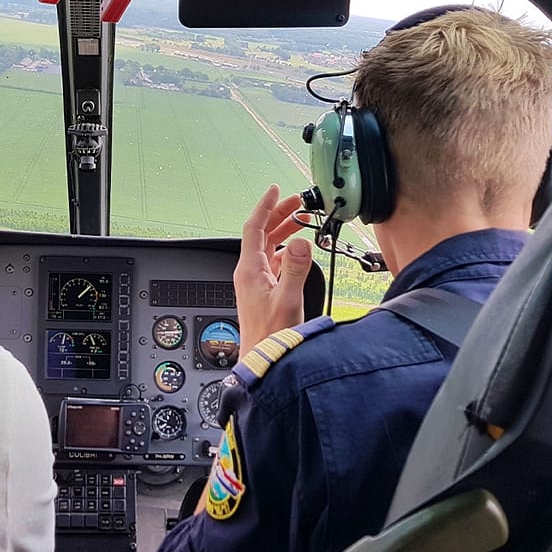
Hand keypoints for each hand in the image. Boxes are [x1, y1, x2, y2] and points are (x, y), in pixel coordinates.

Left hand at [234, 184, 313, 356]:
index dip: (265, 206)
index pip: (254, 227)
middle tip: (298, 202)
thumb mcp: (287, 299)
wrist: (263, 361)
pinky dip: (287, 251)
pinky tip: (299, 251)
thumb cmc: (270, 336)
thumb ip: (296, 268)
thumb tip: (302, 242)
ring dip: (284, 231)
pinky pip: (274, 262)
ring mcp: (255, 282)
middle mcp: (249, 273)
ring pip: (268, 247)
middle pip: (262, 234)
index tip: (275, 190)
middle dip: (279, 215)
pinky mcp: (263, 292)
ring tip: (301, 220)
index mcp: (249, 270)